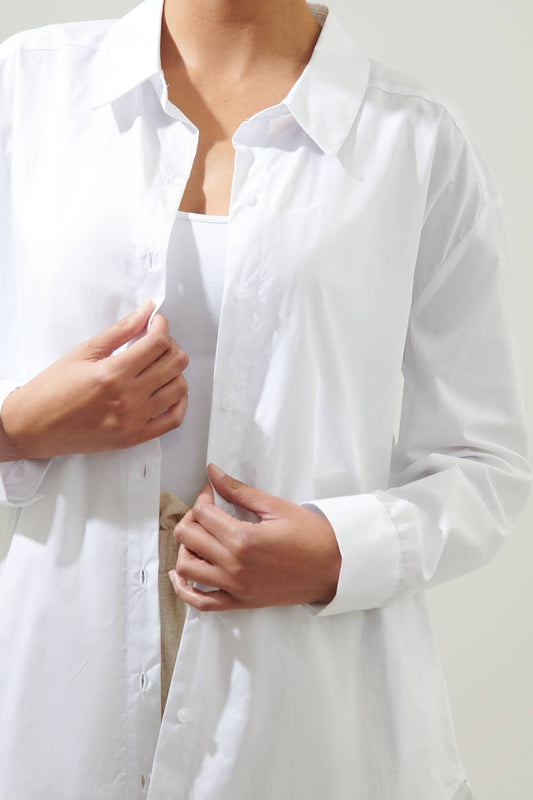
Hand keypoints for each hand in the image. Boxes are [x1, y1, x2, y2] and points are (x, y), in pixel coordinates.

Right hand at [0, 301, 188, 459]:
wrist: (33, 427)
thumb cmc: (52, 391)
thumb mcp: (84, 352)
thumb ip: (120, 331)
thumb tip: (145, 312)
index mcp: (114, 373)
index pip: (158, 343)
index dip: (162, 326)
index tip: (156, 322)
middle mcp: (128, 398)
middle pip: (174, 363)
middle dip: (171, 345)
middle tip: (157, 341)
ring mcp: (134, 420)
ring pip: (179, 389)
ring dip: (175, 371)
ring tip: (160, 364)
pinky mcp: (134, 437)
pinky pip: (173, 420)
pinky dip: (179, 402)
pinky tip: (168, 391)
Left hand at [168, 463, 341, 610]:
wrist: (334, 568)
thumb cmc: (311, 536)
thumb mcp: (276, 507)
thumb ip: (239, 491)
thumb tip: (213, 472)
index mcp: (242, 538)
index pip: (202, 513)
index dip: (203, 496)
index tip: (212, 492)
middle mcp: (233, 565)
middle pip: (187, 537)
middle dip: (192, 518)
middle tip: (207, 511)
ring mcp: (235, 586)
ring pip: (187, 568)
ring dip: (186, 549)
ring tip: (200, 538)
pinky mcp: (240, 602)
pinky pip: (201, 602)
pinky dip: (184, 590)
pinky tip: (181, 575)